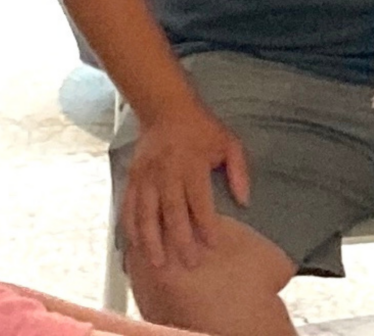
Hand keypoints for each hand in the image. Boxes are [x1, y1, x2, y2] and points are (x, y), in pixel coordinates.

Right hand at [122, 103, 251, 270]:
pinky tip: (134, 244)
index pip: (200, 201)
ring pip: (146, 214)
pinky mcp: (132, 178)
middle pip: (172, 212)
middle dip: (180, 240)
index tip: (213, 244)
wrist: (166, 109)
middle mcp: (167, 173)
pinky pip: (129, 206)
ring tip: (157, 263)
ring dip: (151, 240)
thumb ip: (239, 172)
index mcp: (193, 165)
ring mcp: (146, 177)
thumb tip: (245, 202)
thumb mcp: (230, 144)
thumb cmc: (203, 129)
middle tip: (187, 264)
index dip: (206, 224)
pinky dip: (130, 227)